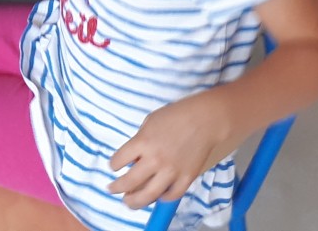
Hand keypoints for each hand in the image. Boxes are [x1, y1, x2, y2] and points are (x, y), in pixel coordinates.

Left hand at [108, 92, 235, 208]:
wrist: (204, 119)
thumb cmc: (175, 115)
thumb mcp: (149, 122)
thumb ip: (139, 141)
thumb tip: (133, 159)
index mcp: (143, 142)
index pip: (118, 160)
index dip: (114, 164)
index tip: (114, 167)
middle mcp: (155, 159)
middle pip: (129, 182)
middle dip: (117, 188)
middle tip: (112, 189)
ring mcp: (171, 171)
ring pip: (149, 195)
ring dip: (135, 201)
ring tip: (129, 202)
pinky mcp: (186, 178)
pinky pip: (171, 195)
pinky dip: (162, 198)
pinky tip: (156, 196)